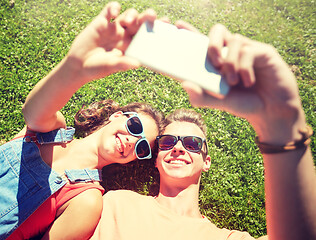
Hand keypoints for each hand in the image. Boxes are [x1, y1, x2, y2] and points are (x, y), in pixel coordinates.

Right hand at [67, 2, 155, 82]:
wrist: (78, 66)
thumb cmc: (97, 69)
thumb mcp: (110, 67)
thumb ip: (122, 64)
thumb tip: (137, 64)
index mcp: (132, 46)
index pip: (148, 36)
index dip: (157, 29)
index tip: (167, 25)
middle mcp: (125, 35)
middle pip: (141, 22)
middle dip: (147, 18)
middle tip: (151, 17)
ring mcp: (114, 27)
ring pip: (128, 14)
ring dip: (131, 15)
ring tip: (128, 22)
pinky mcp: (101, 21)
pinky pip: (109, 10)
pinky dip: (113, 8)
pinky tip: (114, 12)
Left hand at [178, 23, 305, 143]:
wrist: (271, 112)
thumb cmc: (244, 104)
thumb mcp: (219, 103)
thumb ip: (202, 97)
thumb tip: (184, 84)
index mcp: (219, 61)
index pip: (203, 42)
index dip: (191, 32)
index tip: (178, 25)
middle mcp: (232, 52)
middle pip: (218, 31)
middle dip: (211, 44)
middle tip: (214, 63)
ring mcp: (248, 50)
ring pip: (233, 41)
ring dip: (230, 63)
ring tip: (232, 82)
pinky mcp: (264, 52)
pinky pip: (249, 51)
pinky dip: (244, 68)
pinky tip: (248, 82)